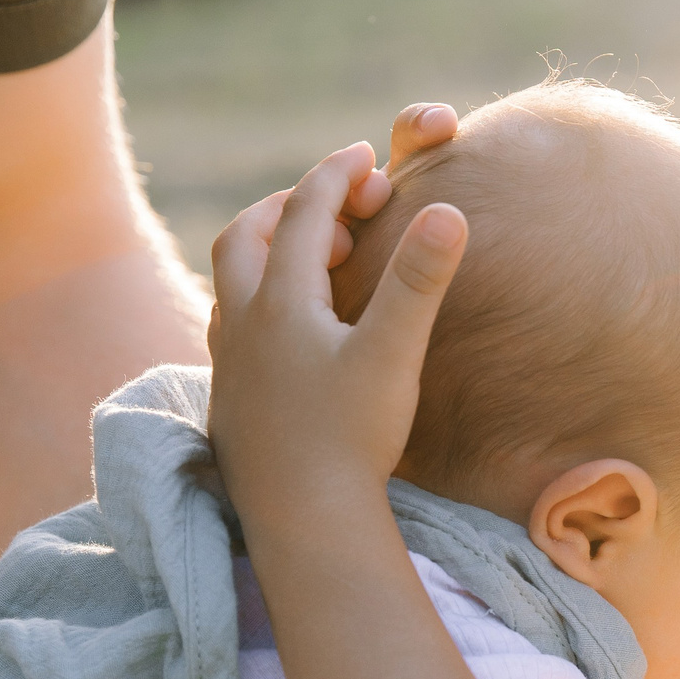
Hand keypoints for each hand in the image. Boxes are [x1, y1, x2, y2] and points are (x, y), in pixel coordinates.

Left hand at [204, 141, 467, 526]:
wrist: (302, 523)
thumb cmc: (350, 439)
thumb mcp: (394, 354)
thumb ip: (418, 280)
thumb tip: (449, 210)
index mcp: (280, 301)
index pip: (303, 213)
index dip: (336, 175)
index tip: (366, 155)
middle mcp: (242, 325)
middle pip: (245, 236)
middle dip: (286, 205)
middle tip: (332, 203)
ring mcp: (230, 366)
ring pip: (232, 285)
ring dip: (265, 254)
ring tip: (311, 260)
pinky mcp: (231, 404)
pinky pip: (232, 330)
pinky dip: (258, 304)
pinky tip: (288, 332)